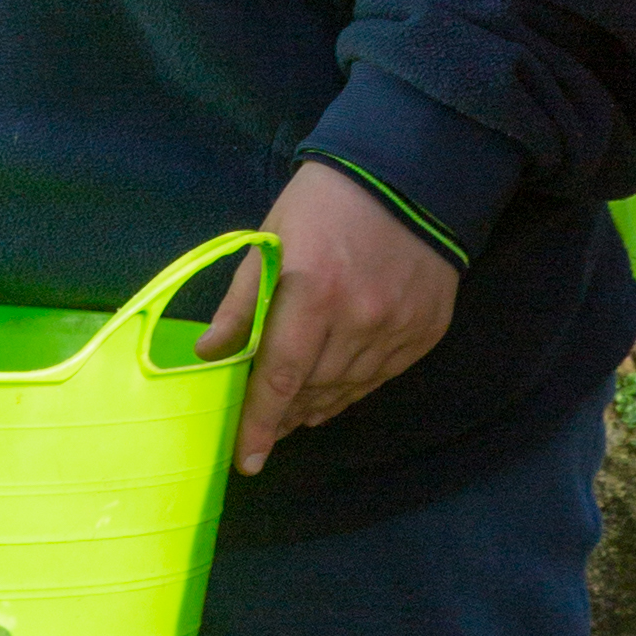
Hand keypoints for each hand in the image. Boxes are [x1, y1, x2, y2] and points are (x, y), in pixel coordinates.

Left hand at [199, 161, 460, 475]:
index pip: (280, 376)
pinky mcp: (426, 331)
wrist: (411, 173)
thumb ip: (243, 301)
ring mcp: (398, 328)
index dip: (260, 424)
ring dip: (316, 405)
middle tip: (266, 424)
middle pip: (312, 389)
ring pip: (347, 390)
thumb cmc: (325, 202)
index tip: (246, 462)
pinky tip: (334, 391)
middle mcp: (359, 319)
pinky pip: (380, 379)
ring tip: (295, 412)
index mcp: (312, 291)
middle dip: (284, 413)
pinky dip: (352, 390)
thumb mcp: (271, 238)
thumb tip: (210, 355)